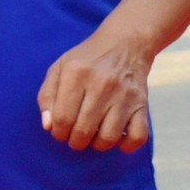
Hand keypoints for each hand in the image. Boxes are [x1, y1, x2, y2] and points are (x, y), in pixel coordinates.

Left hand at [38, 24, 157, 152]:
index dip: (58, 132)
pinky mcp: (142, 104)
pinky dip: (126, 146)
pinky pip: (137, 137)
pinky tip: (117, 139)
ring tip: (94, 136)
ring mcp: (124, 96)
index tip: (61, 130)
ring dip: (97, 145)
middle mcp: (102, 85)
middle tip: (76, 135)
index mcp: (77, 74)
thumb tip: (48, 126)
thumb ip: (47, 96)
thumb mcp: (60, 68)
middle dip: (75, 141)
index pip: (62, 119)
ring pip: (108, 138)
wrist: (126, 43)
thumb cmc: (88, 59)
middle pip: (83, 131)